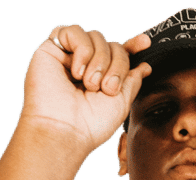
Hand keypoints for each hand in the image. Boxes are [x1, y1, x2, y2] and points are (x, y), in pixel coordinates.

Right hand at [20, 25, 150, 154]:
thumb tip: (145, 66)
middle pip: (111, 45)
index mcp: (100, 78)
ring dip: (100, 61)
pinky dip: (82, 50)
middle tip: (108, 88)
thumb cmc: (91, 125)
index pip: (118, 54)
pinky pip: (74, 32)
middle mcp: (84, 66)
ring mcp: (67, 57)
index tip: (145, 44)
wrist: (65, 132)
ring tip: (90, 85)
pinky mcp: (50, 50)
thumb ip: (132, 81)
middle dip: (117, 65)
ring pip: (96, 37)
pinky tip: (77, 73)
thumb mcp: (121, 102)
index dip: (132, 46)